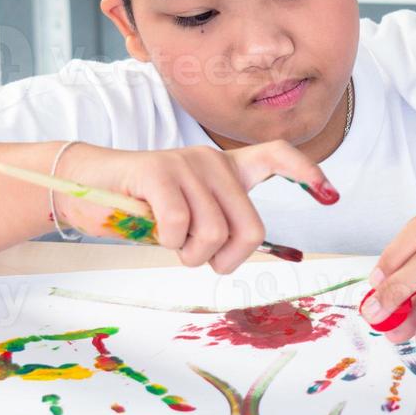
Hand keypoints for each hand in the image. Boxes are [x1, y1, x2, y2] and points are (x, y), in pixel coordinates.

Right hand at [54, 141, 337, 273]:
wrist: (85, 186)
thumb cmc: (140, 208)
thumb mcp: (188, 217)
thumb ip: (217, 223)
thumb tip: (240, 250)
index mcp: (224, 168)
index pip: (277, 155)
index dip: (307, 174)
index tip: (330, 194)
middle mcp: (211, 160)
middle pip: (250, 225)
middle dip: (227, 258)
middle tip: (200, 259)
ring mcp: (186, 163)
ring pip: (214, 232)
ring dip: (190, 254)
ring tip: (169, 241)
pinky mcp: (157, 171)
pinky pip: (180, 225)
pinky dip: (167, 241)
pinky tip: (152, 228)